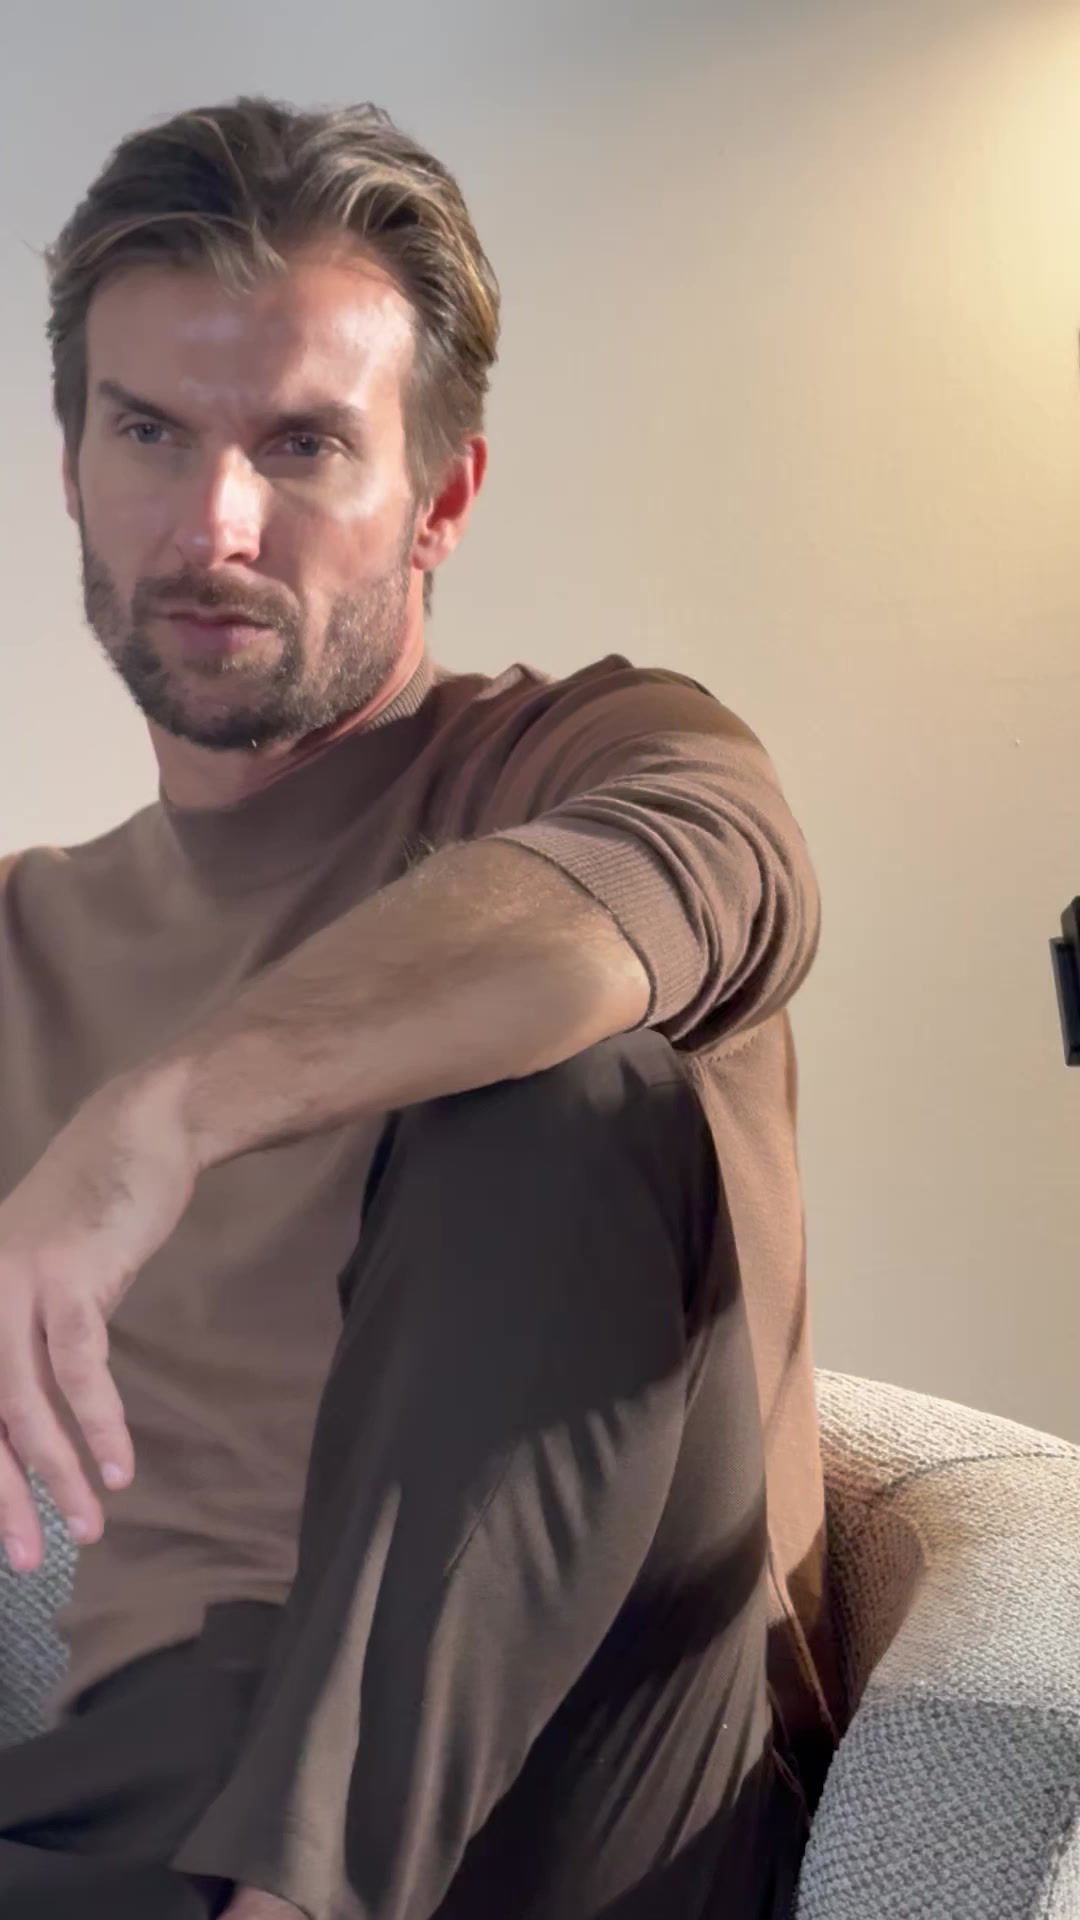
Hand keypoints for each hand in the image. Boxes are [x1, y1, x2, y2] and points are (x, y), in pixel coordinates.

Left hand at [0, 1066, 196, 1572]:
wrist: (138, 1133)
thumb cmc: (94, 1210)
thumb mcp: (45, 1280)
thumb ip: (29, 1343)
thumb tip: (28, 1427)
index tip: (3, 1534)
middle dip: (2, 1498)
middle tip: (26, 1560)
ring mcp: (13, 1286)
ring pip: (22, 1406)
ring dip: (56, 1476)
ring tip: (84, 1531)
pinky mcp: (67, 1278)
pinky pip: (78, 1370)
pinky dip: (98, 1424)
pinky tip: (117, 1468)